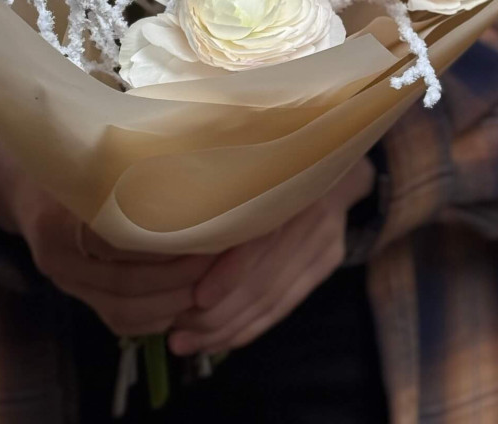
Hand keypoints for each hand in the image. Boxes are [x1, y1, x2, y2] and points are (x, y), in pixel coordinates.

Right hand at [0, 141, 211, 335]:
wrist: (22, 186)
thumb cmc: (71, 157)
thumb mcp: (93, 151)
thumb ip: (131, 161)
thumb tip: (193, 155)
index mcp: (59, 216)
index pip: (117, 240)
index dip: (166, 241)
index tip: (207, 227)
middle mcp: (57, 256)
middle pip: (126, 281)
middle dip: (180, 276)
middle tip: (220, 258)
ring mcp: (64, 282)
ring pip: (125, 309)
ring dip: (174, 301)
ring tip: (211, 280)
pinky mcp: (76, 297)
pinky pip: (119, 320)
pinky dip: (157, 317)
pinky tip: (185, 299)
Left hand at [168, 157, 375, 355]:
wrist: (330, 154)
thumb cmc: (268, 156)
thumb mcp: (244, 163)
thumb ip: (217, 191)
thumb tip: (167, 225)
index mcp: (285, 184)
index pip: (260, 241)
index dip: (229, 273)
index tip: (197, 298)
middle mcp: (310, 213)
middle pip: (265, 279)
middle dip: (218, 315)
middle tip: (177, 334)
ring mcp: (324, 238)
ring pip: (274, 299)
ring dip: (228, 329)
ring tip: (188, 344)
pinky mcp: (328, 257)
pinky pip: (286, 303)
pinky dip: (252, 326)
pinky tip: (222, 340)